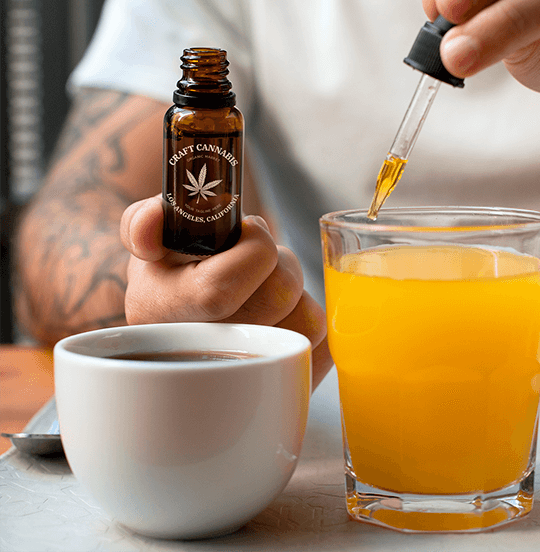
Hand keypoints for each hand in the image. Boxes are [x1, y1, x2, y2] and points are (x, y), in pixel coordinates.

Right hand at [120, 196, 332, 387]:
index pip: (220, 291)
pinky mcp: (281, 386)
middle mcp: (198, 355)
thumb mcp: (153, 234)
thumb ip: (144, 221)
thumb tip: (147, 236)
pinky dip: (313, 318)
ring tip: (268, 290)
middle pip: (277, 298)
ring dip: (299, 294)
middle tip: (261, 260)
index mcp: (161, 313)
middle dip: (281, 264)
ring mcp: (243, 381)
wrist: (188, 309)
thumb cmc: (176, 266)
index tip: (248, 233)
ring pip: (308, 323)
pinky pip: (327, 346)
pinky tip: (284, 314)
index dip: (253, 252)